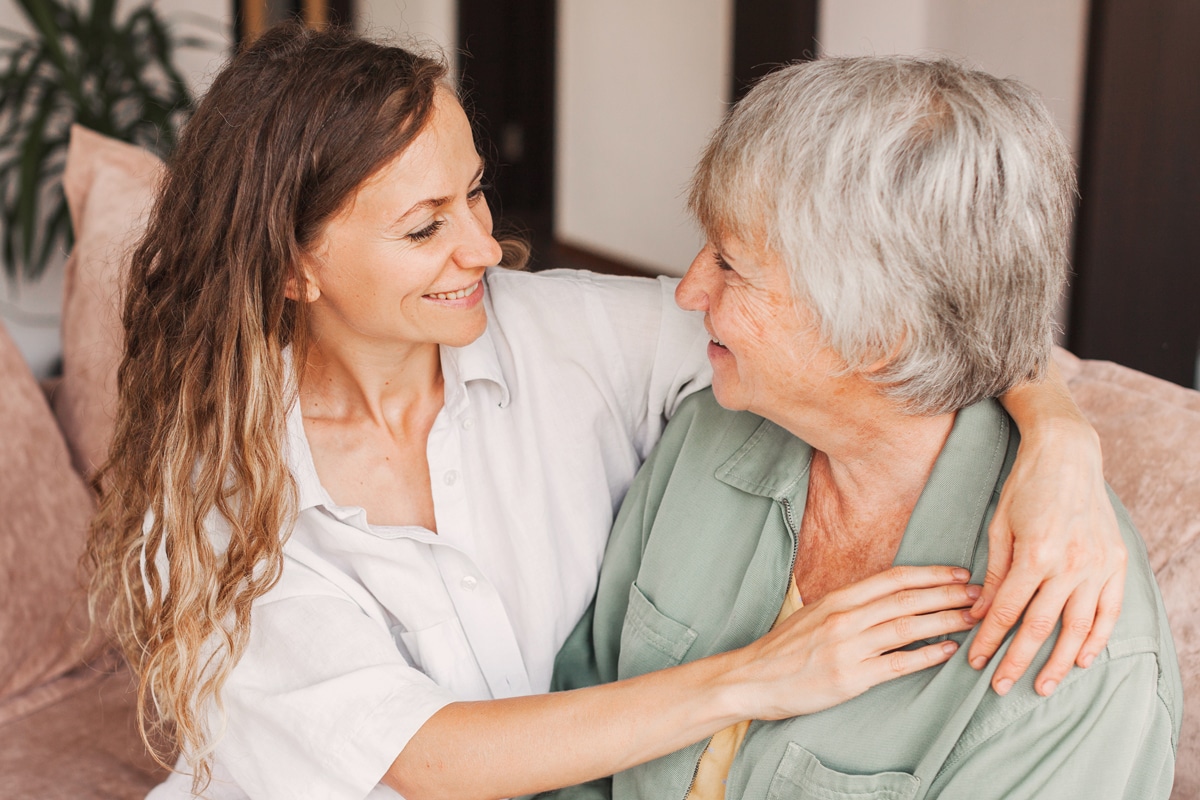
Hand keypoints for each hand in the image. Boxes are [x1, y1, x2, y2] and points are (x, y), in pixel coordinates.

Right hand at [730, 565, 979, 719]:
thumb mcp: (815, 614)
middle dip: (948, 594)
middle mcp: (845, 618)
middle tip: (980, 593)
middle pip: (906, 599)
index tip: (959, 573)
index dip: (930, 574)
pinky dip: (926, 655)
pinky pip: (897, 663)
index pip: (893, 578)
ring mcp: (848, 647)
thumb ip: (849, 605)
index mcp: (838, 598)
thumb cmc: (785, 648)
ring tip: (974, 619)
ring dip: (945, 621)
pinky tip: (948, 651)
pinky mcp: (851, 678)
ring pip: (907, 627)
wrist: (752, 678)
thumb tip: (887, 598)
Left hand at [967, 419, 1125, 696]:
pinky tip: (1081, 659)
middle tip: (1000, 687)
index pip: (1008, 611)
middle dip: (1018, 661)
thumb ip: (993, 574)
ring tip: (1043, 686)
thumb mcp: (999, 527)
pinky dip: (1097, 638)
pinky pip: (1109, 611)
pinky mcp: (1116, 563)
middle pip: (1040, 627)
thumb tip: (980, 615)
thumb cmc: (1025, 487)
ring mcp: (1098, 566)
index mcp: (1036, 555)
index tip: (976, 662)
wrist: (1068, 456)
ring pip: (1077, 627)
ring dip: (1058, 661)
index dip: (990, 641)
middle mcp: (1070, 565)